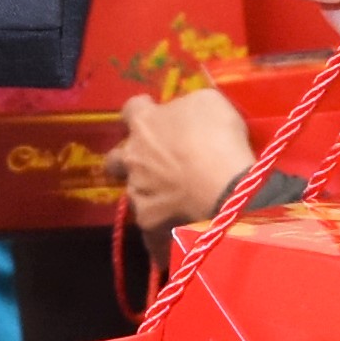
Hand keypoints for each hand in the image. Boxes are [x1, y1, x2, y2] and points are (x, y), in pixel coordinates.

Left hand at [108, 85, 255, 232]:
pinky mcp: (148, 222)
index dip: (141, 110)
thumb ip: (187, 107)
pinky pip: (150, 232)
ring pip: (132, 193)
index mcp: (144, 123)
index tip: (152, 111)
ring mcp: (137, 192)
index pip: (131, 109)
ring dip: (147, 194)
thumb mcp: (208, 103)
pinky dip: (159, 234)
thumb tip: (181, 114)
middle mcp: (132, 157)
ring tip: (170, 201)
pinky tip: (172, 237)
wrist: (224, 187)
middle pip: (115, 157)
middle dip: (127, 159)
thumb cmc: (217, 137)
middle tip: (149, 163)